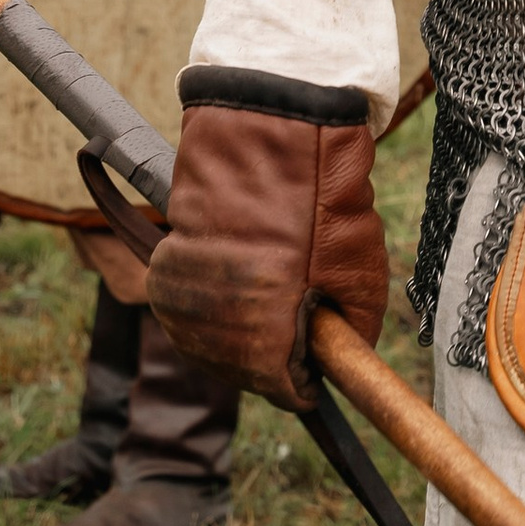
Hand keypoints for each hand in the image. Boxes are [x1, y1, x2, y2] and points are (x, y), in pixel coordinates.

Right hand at [146, 82, 389, 407]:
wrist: (267, 134)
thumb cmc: (320, 201)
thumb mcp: (360, 275)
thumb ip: (351, 334)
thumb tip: (341, 356)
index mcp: (262, 340)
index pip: (284, 391)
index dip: (306, 379)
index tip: (318, 362)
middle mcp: (213, 331)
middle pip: (244, 372)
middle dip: (273, 355)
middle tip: (297, 318)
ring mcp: (182, 301)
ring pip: (213, 342)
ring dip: (239, 329)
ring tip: (269, 289)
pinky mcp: (164, 270)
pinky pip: (189, 308)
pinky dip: (212, 302)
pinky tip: (238, 275)